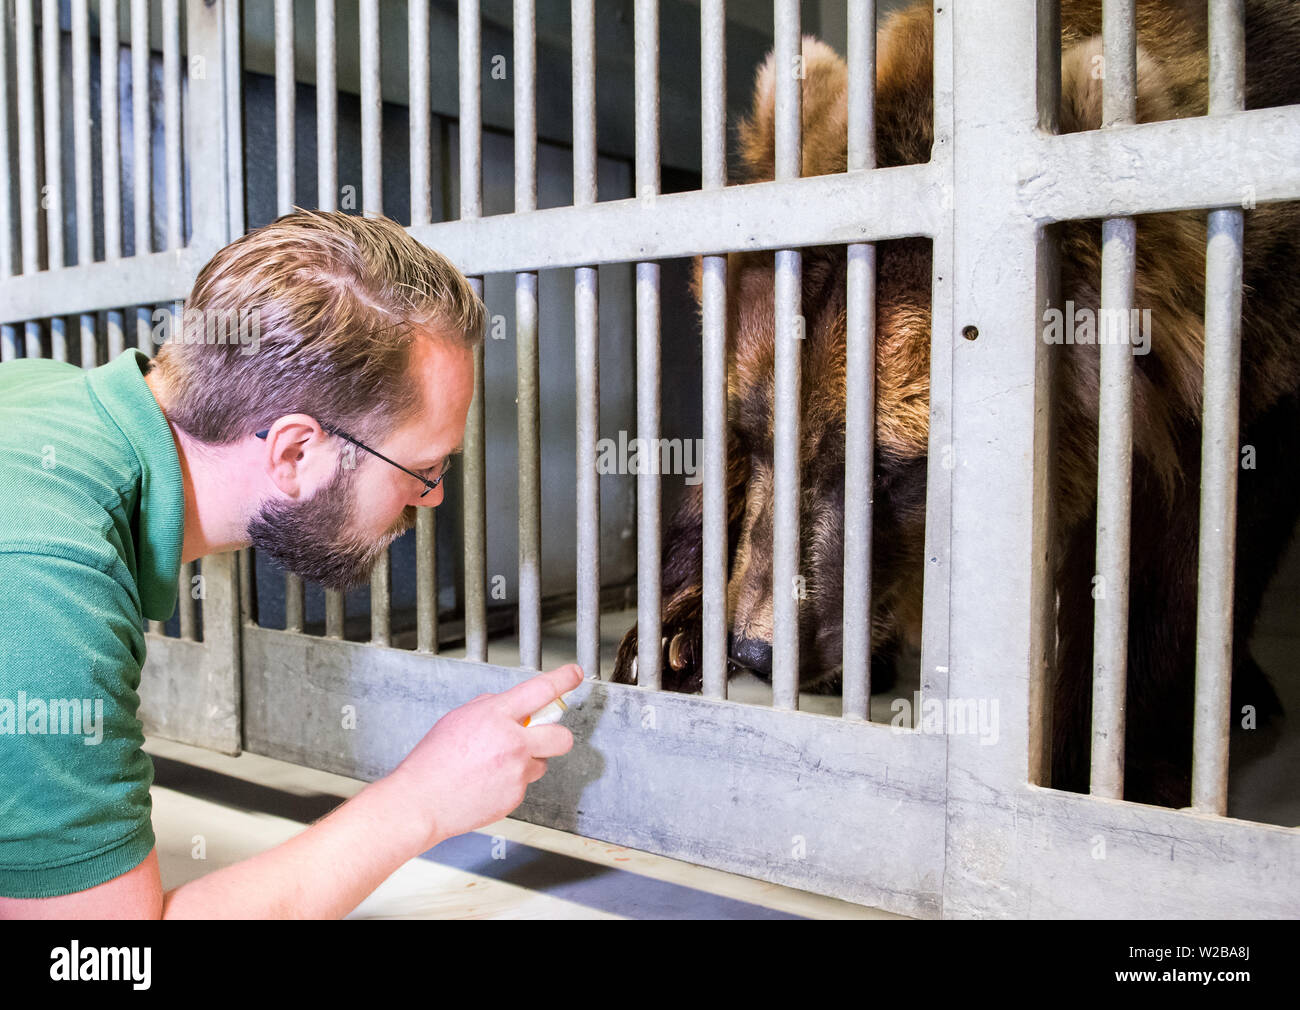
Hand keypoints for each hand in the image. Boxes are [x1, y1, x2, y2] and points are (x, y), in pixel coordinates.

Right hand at [384, 663, 582, 850]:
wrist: (422, 801)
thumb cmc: (434, 761)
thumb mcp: (459, 718)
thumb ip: (489, 707)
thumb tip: (509, 706)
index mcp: (496, 716)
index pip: (540, 690)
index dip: (563, 680)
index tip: (575, 674)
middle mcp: (512, 742)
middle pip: (561, 736)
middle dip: (556, 736)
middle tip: (542, 737)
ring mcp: (516, 771)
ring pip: (541, 763)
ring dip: (527, 762)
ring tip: (495, 766)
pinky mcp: (516, 796)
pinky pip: (523, 784)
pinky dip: (510, 782)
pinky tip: (487, 782)